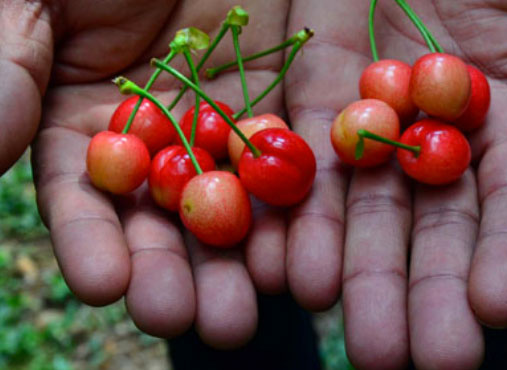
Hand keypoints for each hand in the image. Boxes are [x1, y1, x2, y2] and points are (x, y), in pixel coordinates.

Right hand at [28, 0, 292, 346]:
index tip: (104, 285)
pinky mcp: (275, 110)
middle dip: (173, 274)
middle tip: (185, 321)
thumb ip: (9, 73)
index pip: (85, 199)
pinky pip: (286, 163)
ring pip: (230, 207)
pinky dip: (294, 212)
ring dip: (237, 264)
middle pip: (163, 222)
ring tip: (243, 314)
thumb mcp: (36, 3)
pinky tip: (299, 256)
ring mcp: (218, 131)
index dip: (92, 243)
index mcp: (86, 126)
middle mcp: (155, 144)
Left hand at [285, 0, 506, 367]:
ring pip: (358, 198)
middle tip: (395, 357)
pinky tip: (281, 249)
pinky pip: (301, 143)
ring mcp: (374, 112)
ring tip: (326, 312)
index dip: (505, 259)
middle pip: (424, 226)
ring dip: (341, 260)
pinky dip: (294, 194)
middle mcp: (437, 136)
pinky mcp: (319, 81)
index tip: (492, 314)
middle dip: (411, 290)